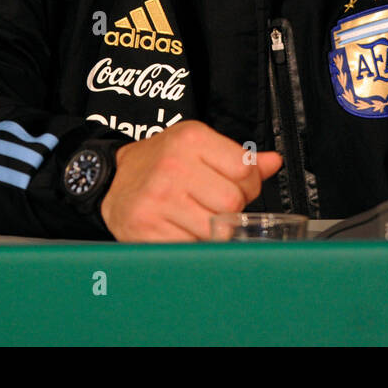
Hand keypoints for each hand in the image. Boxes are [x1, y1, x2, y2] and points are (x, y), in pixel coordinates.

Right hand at [99, 120, 282, 241]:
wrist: (112, 180)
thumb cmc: (160, 162)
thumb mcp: (197, 146)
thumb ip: (239, 157)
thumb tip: (274, 162)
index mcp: (191, 140)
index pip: (245, 170)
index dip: (248, 184)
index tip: (234, 187)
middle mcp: (173, 166)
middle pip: (233, 202)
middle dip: (231, 210)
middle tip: (215, 205)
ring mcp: (158, 199)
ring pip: (215, 229)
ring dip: (213, 231)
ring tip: (197, 217)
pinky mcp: (146, 228)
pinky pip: (191, 247)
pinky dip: (193, 244)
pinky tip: (182, 230)